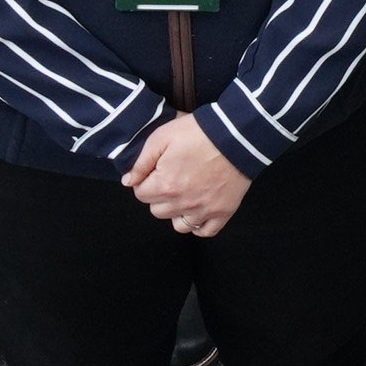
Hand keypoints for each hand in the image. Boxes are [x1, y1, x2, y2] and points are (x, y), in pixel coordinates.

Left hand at [125, 115, 253, 235]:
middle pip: (157, 210)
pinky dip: (199, 225)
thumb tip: (128, 182)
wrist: (236, 135)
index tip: (156, 170)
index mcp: (164, 186)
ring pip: (179, 225)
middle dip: (160, 196)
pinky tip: (199, 210)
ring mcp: (203, 211)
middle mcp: (182, 204)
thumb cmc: (197, 133)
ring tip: (185, 194)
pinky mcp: (222, 212)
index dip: (146, 180)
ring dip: (177, 212)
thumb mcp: (162, 137)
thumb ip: (141, 162)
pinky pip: (205, 231)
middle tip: (172, 177)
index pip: (141, 194)